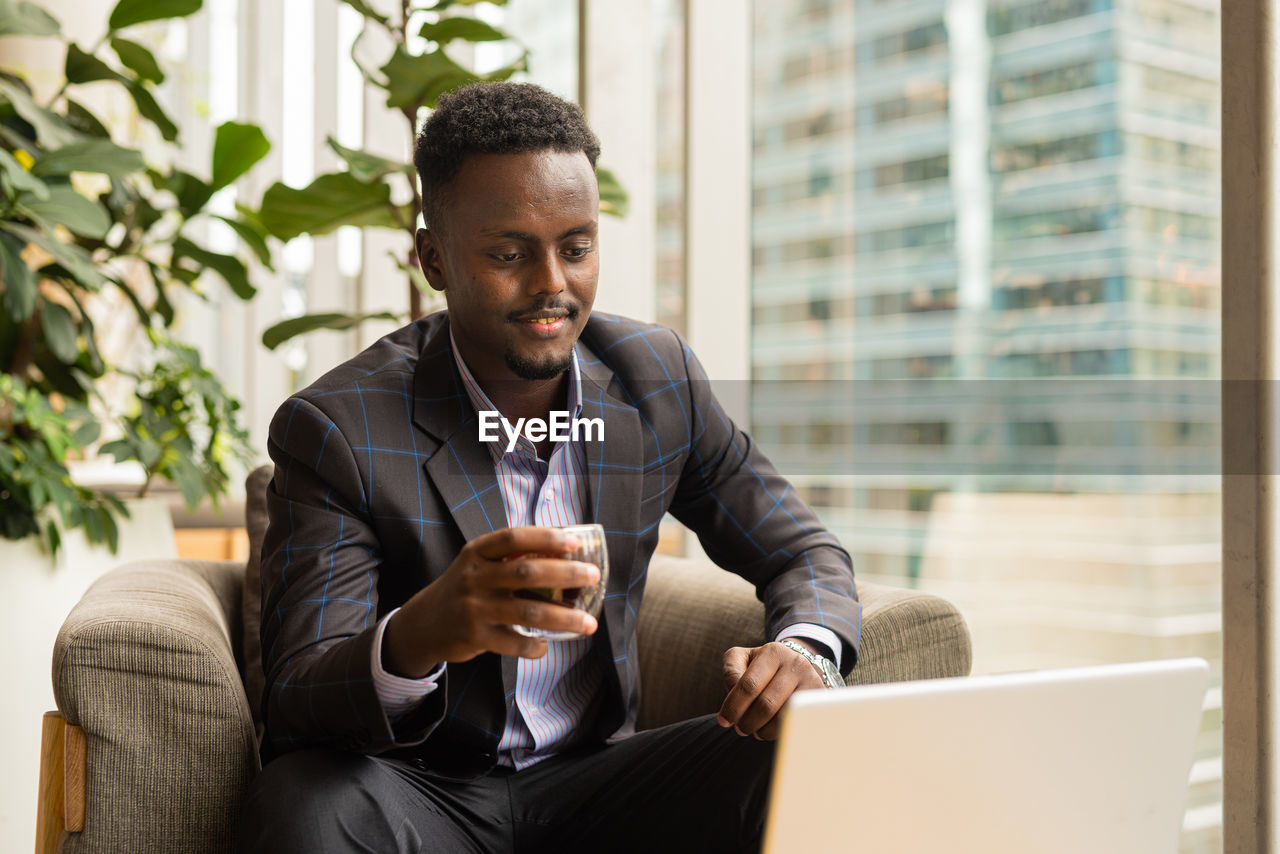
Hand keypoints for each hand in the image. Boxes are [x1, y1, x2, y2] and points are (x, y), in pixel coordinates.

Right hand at [382, 526, 600, 676]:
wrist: (423, 624)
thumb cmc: (463, 589)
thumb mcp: (476, 564)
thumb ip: (508, 558)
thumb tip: (564, 555)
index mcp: (477, 553)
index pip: (513, 538)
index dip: (545, 537)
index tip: (574, 542)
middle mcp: (474, 578)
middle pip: (527, 573)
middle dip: (566, 574)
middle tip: (592, 577)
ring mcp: (475, 608)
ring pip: (529, 613)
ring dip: (564, 618)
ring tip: (589, 623)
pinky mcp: (476, 637)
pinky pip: (515, 643)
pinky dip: (536, 646)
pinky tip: (547, 644)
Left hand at [717, 640, 825, 740]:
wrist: (795, 667)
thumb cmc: (762, 668)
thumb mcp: (742, 660)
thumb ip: (731, 671)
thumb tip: (732, 690)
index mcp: (773, 652)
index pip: (748, 685)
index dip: (733, 706)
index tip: (724, 721)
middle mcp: (795, 662)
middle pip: (766, 704)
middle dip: (747, 722)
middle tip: (741, 729)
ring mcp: (811, 680)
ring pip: (783, 717)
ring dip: (763, 730)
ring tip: (755, 730)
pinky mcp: (820, 698)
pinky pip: (797, 722)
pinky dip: (779, 732)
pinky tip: (770, 731)